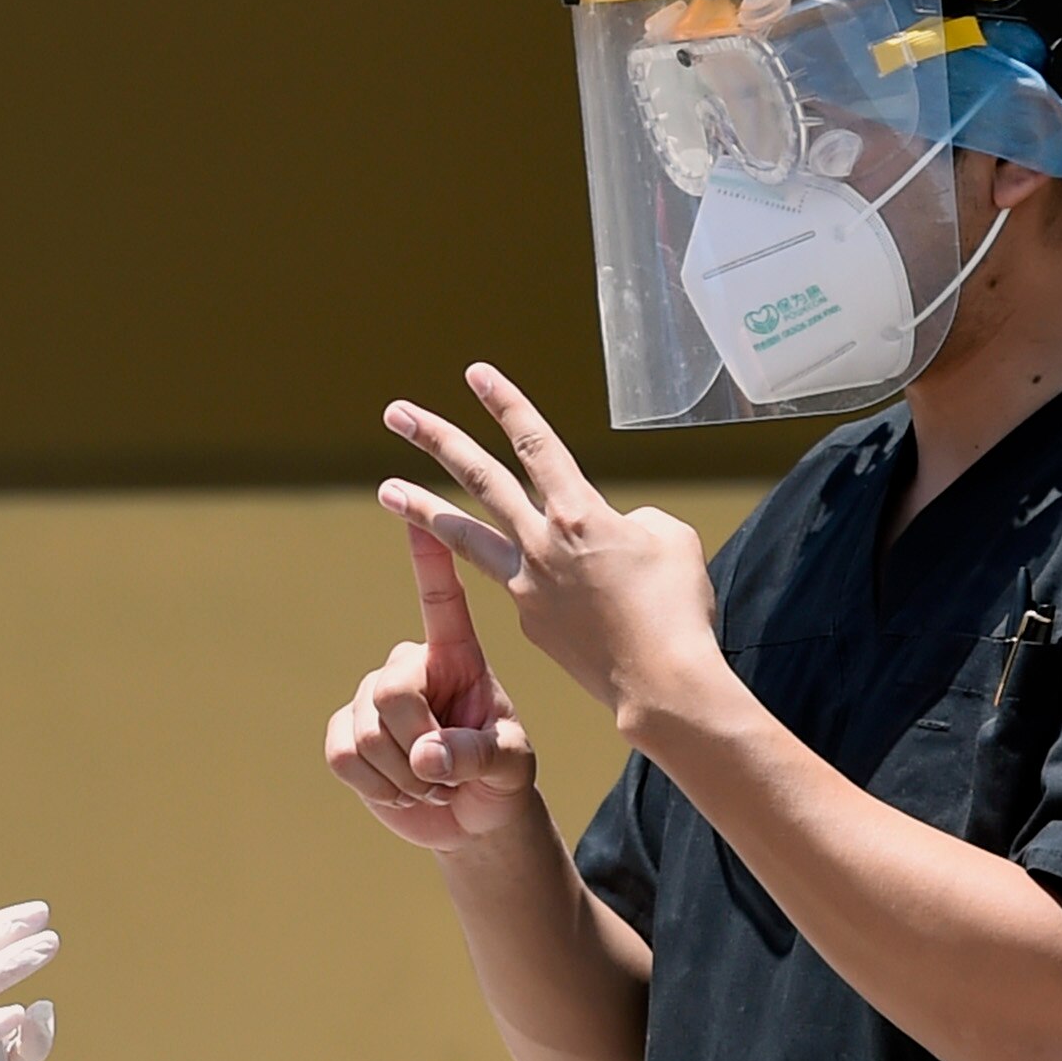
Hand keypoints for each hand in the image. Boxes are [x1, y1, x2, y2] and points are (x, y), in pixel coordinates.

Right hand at [323, 522, 538, 850]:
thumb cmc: (502, 775)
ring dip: (404, 776)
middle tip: (450, 773)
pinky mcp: (344, 733)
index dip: (422, 552)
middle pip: (391, 691)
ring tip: (433, 783)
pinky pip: (343, 754)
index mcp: (456, 654)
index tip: (398, 493)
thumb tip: (426, 757)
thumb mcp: (510, 764)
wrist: (473, 819)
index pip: (438, 595)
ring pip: (366, 730)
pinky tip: (401, 791)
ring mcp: (371, 697)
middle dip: (422, 744)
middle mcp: (409, 664)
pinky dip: (377, 786)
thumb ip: (476, 754)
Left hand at [378, 363, 720, 726]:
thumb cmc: (676, 610)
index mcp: (580, 514)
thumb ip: (630, 521)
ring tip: (385, 489)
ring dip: (422, 509)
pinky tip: (569, 593)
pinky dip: (533, 576)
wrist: (661, 685)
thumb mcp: (670, 540)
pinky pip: (523, 585)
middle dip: (436, 440)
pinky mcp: (528, 622)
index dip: (505, 404)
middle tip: (396, 413)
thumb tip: (609, 532)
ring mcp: (527, 585)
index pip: (534, 443)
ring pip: (464, 537)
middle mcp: (542, 544)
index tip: (475, 375)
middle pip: (479, 479)